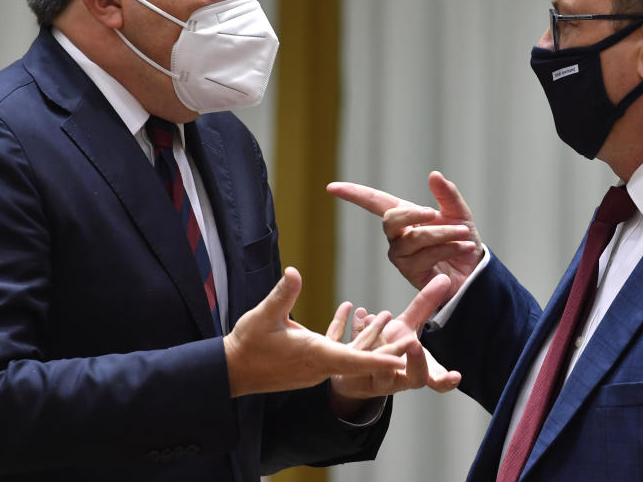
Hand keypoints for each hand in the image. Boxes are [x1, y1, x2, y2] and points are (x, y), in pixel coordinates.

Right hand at [223, 267, 404, 397]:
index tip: (402, 359)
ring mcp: (315, 368)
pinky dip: (344, 334)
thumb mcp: (264, 316)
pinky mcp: (308, 365)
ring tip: (385, 316)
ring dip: (367, 337)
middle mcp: (320, 366)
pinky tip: (348, 311)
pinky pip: (334, 350)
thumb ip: (282, 294)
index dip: (379, 359)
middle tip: (412, 337)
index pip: (354, 360)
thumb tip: (295, 271)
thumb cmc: (247, 345)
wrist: (231, 370)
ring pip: (349, 354)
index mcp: (315, 356)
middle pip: (360, 358)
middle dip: (385, 347)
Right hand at [327, 171, 483, 294]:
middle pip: (390, 220)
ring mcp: (401, 255)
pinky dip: (447, 248)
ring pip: (413, 239)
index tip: (331, 188)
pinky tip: (464, 246)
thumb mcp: (458, 213)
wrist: (474, 271)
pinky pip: (425, 257)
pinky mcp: (410, 273)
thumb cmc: (462, 240)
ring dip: (441, 234)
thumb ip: (447, 195)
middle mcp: (397, 235)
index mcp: (405, 215)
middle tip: (434, 214)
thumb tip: (434, 175)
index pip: (373, 201)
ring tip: (463, 234)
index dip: (353, 194)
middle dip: (412, 214)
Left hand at [327, 274, 460, 407]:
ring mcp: (376, 376)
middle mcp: (399, 378)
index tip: (455, 376)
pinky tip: (362, 314)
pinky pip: (357, 351)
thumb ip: (425, 306)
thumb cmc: (387, 348)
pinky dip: (359, 330)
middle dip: (417, 362)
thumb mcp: (407, 326)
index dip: (445, 380)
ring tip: (387, 320)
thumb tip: (444, 279)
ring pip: (383, 366)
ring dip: (384, 344)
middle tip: (415, 344)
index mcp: (416, 370)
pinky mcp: (354, 369)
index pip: (436, 380)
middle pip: (414, 377)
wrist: (355, 365)